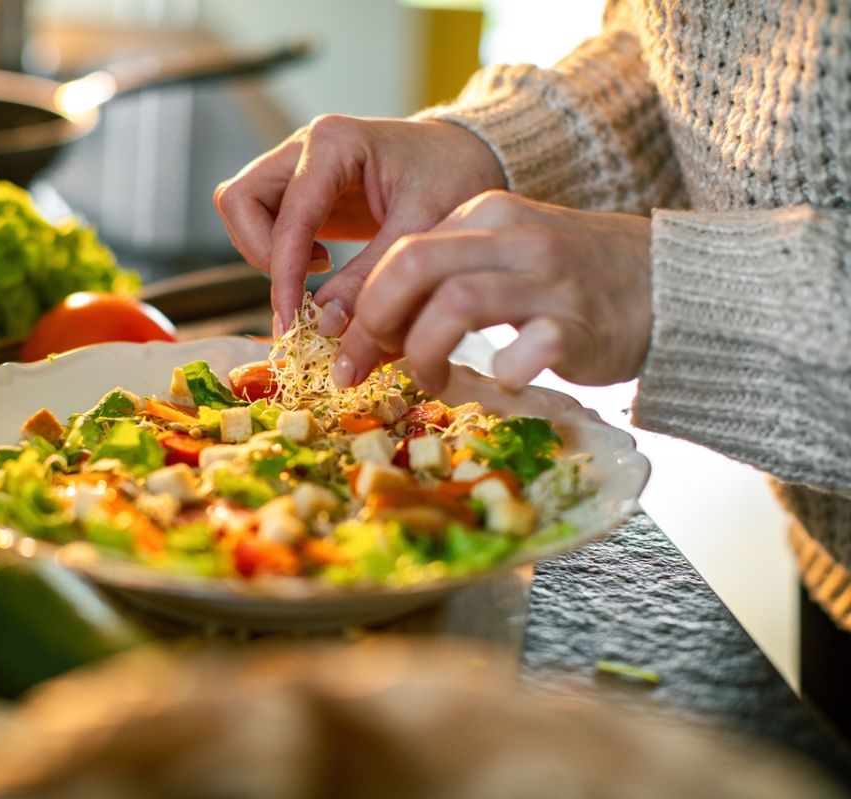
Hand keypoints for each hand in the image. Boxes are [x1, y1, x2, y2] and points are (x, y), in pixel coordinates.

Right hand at [212, 115, 505, 335]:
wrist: (466, 156)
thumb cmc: (452, 178)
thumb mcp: (420, 230)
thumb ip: (371, 277)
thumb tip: (325, 325)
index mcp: (334, 143)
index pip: (286, 214)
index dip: (284, 273)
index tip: (292, 321)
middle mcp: (303, 147)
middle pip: (239, 200)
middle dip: (260, 253)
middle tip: (301, 290)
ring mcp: (295, 165)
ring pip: (241, 208)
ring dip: (265, 252)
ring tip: (319, 270)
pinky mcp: (298, 189)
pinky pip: (261, 220)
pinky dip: (278, 251)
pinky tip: (322, 262)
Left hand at [335, 191, 652, 391]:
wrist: (667, 284)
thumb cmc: (568, 280)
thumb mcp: (502, 257)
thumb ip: (444, 278)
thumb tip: (372, 329)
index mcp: (486, 215)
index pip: (401, 252)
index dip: (366, 306)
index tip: (357, 348)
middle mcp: (514, 238)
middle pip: (414, 264)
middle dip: (378, 321)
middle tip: (376, 363)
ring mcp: (550, 280)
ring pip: (457, 303)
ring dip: (426, 352)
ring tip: (433, 380)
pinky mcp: (581, 325)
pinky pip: (529, 348)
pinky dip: (504, 371)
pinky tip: (504, 381)